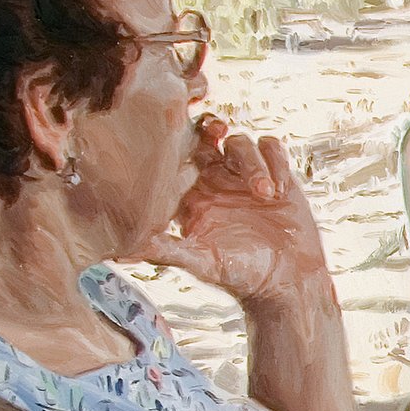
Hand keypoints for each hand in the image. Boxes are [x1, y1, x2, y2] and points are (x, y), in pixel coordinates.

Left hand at [133, 120, 331, 310]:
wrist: (287, 282)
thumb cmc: (240, 276)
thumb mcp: (200, 262)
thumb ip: (166, 250)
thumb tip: (122, 250)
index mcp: (193, 195)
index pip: (180, 157)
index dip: (180, 142)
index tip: (185, 145)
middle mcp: (217, 181)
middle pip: (207, 137)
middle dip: (211, 127)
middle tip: (217, 130)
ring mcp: (247, 177)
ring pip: (241, 143)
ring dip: (252, 162)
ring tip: (265, 194)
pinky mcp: (278, 177)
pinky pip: (272, 149)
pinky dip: (275, 161)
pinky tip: (279, 189)